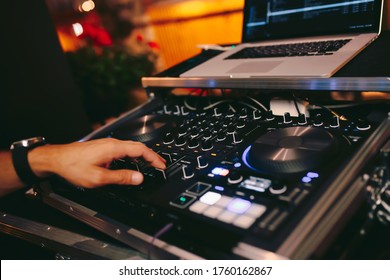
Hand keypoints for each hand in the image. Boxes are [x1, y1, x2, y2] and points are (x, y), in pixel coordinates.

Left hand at [29, 138, 165, 187]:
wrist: (56, 159)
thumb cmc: (73, 166)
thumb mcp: (99, 177)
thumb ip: (121, 177)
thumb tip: (138, 178)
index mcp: (113, 148)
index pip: (141, 150)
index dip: (153, 158)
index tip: (161, 165)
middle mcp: (112, 143)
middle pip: (138, 146)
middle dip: (151, 156)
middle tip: (160, 164)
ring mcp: (107, 144)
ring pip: (131, 147)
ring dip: (143, 155)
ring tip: (150, 163)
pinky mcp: (103, 147)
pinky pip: (124, 149)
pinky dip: (133, 155)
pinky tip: (133, 161)